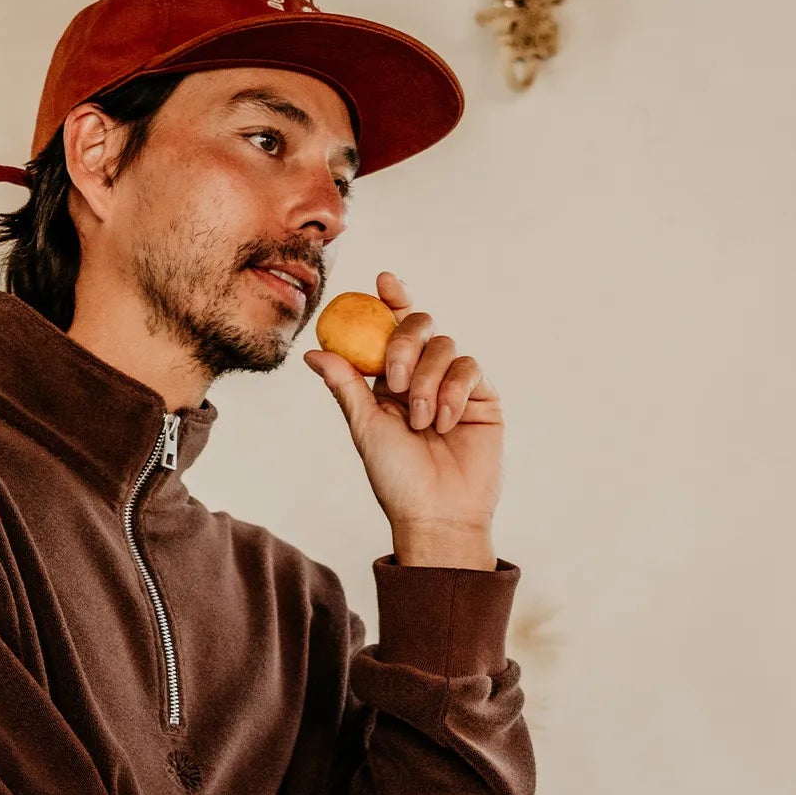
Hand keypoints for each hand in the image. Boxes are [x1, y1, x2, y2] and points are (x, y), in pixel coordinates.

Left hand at [303, 272, 504, 540]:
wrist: (437, 514)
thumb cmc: (396, 479)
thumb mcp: (365, 428)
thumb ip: (346, 385)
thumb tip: (313, 351)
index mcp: (390, 381)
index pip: (391, 329)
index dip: (391, 300)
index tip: (384, 280)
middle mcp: (423, 377)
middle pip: (421, 326)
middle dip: (405, 344)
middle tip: (395, 379)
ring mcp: (455, 385)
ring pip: (445, 346)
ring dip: (428, 382)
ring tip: (421, 423)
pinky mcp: (483, 397)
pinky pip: (469, 368)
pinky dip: (454, 392)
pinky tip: (446, 422)